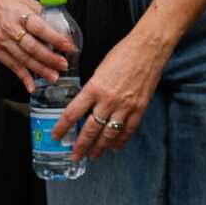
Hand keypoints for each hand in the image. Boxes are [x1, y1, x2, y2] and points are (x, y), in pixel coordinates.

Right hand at [0, 0, 72, 93]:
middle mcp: (9, 27)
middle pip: (31, 47)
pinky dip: (23, 77)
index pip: (40, 28)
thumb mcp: (32, 3)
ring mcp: (1, 40)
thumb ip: (46, 18)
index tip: (70, 47)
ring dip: (40, 69)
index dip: (55, 39)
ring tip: (54, 77)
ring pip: (23, 59)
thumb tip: (66, 36)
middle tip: (63, 66)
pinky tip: (32, 86)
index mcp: (20, 13)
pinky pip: (12, 66)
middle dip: (49, 58)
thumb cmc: (16, 3)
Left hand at [53, 32, 168, 160]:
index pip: (72, 114)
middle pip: (90, 130)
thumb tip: (85, 104)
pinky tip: (114, 148)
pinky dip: (120, 142)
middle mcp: (107, 100)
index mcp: (94, 88)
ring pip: (108, 135)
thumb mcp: (100, 69)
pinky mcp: (139, 109)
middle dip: (80, 146)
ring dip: (99, 148)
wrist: (149, 48)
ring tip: (93, 156)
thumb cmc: (123, 53)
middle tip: (74, 156)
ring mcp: (124, 107)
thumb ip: (92, 89)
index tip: (56, 136)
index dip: (62, 128)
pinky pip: (127, 131)